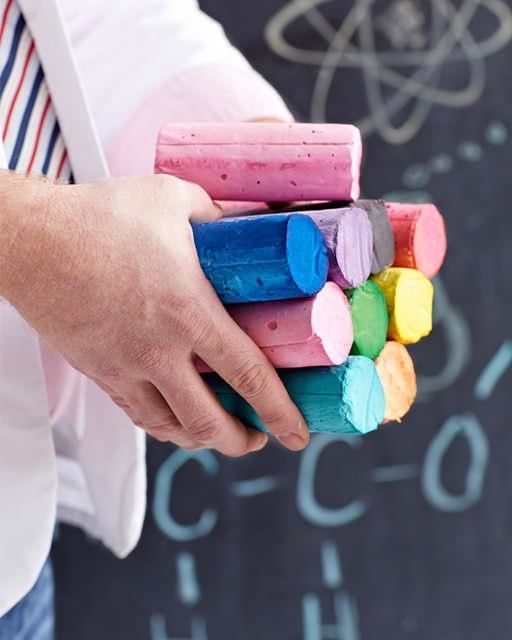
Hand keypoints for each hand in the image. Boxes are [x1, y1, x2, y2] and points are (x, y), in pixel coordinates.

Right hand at [0, 174, 308, 455]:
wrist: (30, 240)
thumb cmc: (97, 218)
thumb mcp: (174, 200)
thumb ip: (217, 218)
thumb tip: (243, 229)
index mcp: (187, 310)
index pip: (248, 375)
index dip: (280, 410)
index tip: (296, 431)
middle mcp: (158, 349)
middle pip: (210, 422)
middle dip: (244, 441)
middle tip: (262, 436)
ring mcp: (125, 367)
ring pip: (171, 428)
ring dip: (204, 439)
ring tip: (222, 432)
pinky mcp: (99, 372)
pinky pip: (137, 415)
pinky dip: (165, 426)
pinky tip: (176, 419)